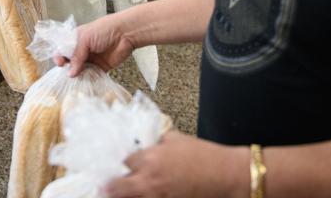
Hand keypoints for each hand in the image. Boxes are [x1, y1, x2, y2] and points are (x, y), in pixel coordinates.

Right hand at [55, 13, 136, 76]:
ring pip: (80, 71)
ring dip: (77, 77)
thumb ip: (77, 55)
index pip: (62, 50)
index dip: (59, 57)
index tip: (60, 64)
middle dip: (67, 69)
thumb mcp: (86, 39)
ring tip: (76, 82)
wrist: (125, 33)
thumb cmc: (104, 30)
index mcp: (76, 39)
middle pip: (70, 62)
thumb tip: (70, 73)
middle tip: (68, 75)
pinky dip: (88, 81)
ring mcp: (91, 60)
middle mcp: (82, 50)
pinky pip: (92, 77)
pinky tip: (85, 84)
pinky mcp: (101, 68)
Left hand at [104, 132, 245, 197]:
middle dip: (109, 187)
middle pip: (116, 188)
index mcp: (149, 158)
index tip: (114, 167)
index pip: (122, 162)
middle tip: (103, 188)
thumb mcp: (176, 139)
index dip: (118, 164)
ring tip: (116, 194)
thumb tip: (146, 145)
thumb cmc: (204, 156)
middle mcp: (149, 180)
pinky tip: (141, 197)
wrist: (227, 175)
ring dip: (124, 196)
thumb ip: (156, 143)